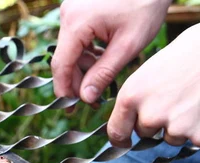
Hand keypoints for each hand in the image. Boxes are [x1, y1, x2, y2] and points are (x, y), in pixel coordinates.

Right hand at [52, 0, 169, 102]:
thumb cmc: (146, 6)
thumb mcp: (128, 45)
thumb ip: (104, 73)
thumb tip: (86, 98)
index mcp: (76, 23)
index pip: (61, 65)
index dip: (64, 89)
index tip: (69, 108)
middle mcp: (67, 15)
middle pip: (64, 59)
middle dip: (76, 81)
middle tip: (91, 101)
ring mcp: (71, 11)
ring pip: (70, 50)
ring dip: (83, 68)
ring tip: (100, 83)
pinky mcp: (78, 11)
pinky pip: (76, 39)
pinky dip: (86, 53)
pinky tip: (100, 62)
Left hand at [108, 25, 199, 146]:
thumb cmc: (179, 59)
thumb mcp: (144, 76)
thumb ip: (132, 102)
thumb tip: (125, 126)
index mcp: (130, 99)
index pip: (116, 133)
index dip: (120, 140)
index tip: (124, 142)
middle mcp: (149, 116)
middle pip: (145, 134)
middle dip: (156, 123)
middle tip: (172, 100)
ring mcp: (174, 126)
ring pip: (170, 138)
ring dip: (178, 126)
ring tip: (189, 100)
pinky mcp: (198, 133)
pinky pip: (193, 140)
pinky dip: (198, 129)